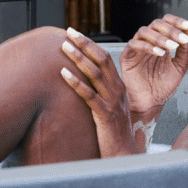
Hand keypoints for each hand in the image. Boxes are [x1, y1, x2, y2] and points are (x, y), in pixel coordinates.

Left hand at [59, 28, 137, 156]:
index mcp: (119, 87)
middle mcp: (118, 91)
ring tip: (64, 47)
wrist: (124, 156)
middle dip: (84, 44)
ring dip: (78, 58)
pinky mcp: (105, 116)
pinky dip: (75, 82)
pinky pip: (89, 95)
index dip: (90, 44)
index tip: (75, 34)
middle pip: (101, 60)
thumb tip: (82, 80)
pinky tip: (63, 74)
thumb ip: (99, 93)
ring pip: (95, 74)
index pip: (105, 58)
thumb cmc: (113, 133)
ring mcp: (112, 102)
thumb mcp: (108, 108)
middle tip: (69, 32)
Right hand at [120, 15, 187, 119]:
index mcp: (160, 41)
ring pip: (144, 31)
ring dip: (160, 37)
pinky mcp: (127, 56)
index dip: (177, 22)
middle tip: (180, 39)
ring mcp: (137, 48)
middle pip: (156, 23)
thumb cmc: (163, 86)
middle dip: (170, 30)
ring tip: (171, 47)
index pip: (166, 22)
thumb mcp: (180, 66)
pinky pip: (134, 44)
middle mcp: (148, 42)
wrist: (151, 103)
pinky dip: (147, 46)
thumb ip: (185, 49)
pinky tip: (159, 53)